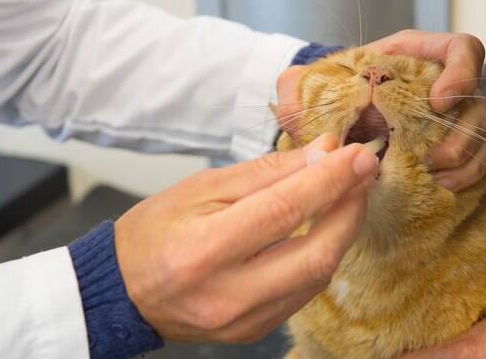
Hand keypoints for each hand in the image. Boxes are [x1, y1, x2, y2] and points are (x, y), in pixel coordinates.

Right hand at [114, 134, 378, 342]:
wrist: (123, 291)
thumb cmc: (154, 232)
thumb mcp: (201, 188)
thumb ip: (266, 172)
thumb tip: (320, 154)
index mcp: (205, 249)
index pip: (286, 209)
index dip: (331, 179)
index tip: (359, 155)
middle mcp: (228, 294)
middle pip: (316, 253)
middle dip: (350, 209)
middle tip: (362, 175)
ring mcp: (245, 320)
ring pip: (317, 275)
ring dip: (341, 232)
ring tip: (345, 197)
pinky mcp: (255, 331)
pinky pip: (304, 292)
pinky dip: (320, 257)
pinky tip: (321, 230)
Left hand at [277, 30, 485, 191]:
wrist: (337, 120)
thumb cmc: (328, 95)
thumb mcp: (307, 86)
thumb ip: (296, 89)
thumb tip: (290, 110)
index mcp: (414, 57)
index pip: (462, 50)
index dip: (462, 73)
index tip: (438, 102)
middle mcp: (441, 85)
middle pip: (480, 102)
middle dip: (463, 135)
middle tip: (432, 159)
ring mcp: (452, 118)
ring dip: (468, 160)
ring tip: (435, 177)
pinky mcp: (452, 147)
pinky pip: (480, 159)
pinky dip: (467, 175)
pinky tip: (441, 186)